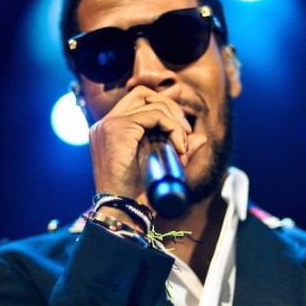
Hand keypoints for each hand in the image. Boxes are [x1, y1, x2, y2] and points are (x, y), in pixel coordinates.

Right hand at [88, 84, 191, 205]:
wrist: (125, 211)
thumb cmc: (139, 196)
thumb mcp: (163, 166)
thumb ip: (179, 148)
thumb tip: (201, 137)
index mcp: (108, 131)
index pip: (135, 100)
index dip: (161, 98)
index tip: (180, 101)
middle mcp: (104, 124)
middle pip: (142, 94)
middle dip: (170, 106)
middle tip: (186, 130)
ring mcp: (108, 124)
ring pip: (150, 102)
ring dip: (174, 120)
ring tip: (182, 144)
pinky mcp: (117, 128)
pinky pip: (154, 115)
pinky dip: (172, 128)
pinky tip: (179, 147)